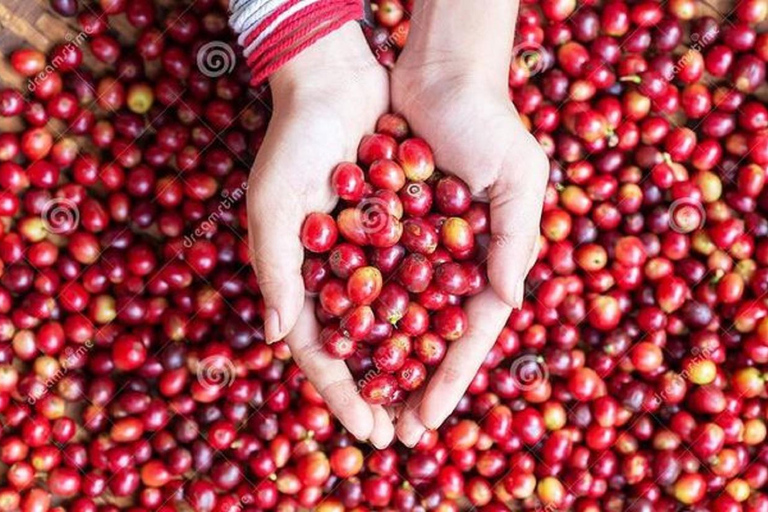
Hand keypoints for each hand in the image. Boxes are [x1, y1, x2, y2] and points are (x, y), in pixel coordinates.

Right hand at [247, 23, 393, 446]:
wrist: (337, 85)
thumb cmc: (295, 144)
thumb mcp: (274, 205)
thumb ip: (277, 270)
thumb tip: (280, 336)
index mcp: (303, 280)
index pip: (320, 352)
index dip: (342, 395)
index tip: (367, 431)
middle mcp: (338, 275)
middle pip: (363, 348)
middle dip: (382, 392)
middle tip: (405, 433)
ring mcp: (372, 256)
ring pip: (395, 323)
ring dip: (413, 363)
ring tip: (433, 402)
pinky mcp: (403, 231)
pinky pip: (421, 279)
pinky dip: (434, 310)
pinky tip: (455, 339)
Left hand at [390, 20, 548, 443]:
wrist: (438, 74)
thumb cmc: (488, 123)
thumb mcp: (519, 176)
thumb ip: (516, 238)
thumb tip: (504, 302)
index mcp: (488, 261)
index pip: (469, 334)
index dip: (449, 379)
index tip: (427, 421)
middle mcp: (451, 263)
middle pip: (429, 337)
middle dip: (411, 385)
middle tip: (390, 432)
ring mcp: (414, 249)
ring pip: (394, 316)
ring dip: (379, 360)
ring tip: (361, 404)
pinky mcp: (379, 226)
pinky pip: (364, 276)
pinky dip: (353, 310)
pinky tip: (336, 344)